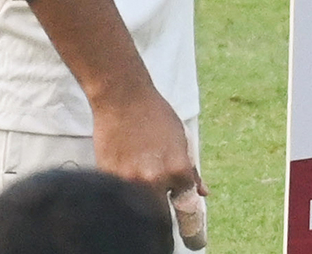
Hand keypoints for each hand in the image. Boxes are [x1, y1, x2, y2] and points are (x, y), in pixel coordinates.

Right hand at [91, 80, 205, 202]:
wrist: (122, 97)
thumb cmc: (154, 114)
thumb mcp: (181, 139)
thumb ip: (191, 171)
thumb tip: (203, 193)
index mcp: (178, 170)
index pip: (185, 203)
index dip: (180, 204)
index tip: (177, 209)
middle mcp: (155, 180)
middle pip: (160, 214)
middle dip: (160, 208)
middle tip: (156, 196)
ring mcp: (129, 181)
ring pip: (137, 208)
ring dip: (139, 201)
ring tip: (138, 178)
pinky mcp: (108, 178)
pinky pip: (118, 195)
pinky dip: (121, 191)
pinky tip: (123, 172)